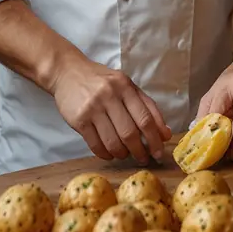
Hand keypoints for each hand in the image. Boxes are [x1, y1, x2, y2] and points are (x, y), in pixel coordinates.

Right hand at [50, 52, 171, 163]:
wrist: (68, 72)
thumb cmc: (102, 81)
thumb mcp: (126, 85)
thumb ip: (146, 106)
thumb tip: (165, 133)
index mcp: (125, 87)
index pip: (145, 118)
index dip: (155, 139)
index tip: (159, 152)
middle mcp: (110, 96)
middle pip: (130, 133)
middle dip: (140, 151)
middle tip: (143, 158)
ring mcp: (93, 108)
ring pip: (113, 141)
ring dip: (122, 154)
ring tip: (125, 155)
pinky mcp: (79, 120)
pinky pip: (95, 145)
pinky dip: (105, 154)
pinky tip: (110, 154)